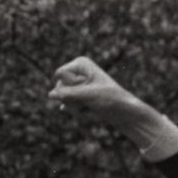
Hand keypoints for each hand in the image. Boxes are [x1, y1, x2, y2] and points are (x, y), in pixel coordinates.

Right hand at [49, 57, 177, 155]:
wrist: (127, 114)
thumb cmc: (112, 100)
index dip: (71, 85)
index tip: (90, 88)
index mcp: (81, 63)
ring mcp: (77, 86)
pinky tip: (89, 112)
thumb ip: (68, 94)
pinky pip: (68, 107)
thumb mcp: (89, 96)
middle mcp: (77, 72)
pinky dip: (78, 113)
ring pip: (62, 99)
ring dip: (76, 108)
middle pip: (59, 87)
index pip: (60, 74)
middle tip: (93, 101)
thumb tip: (50, 95)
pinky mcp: (79, 98)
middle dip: (73, 99)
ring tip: (93, 107)